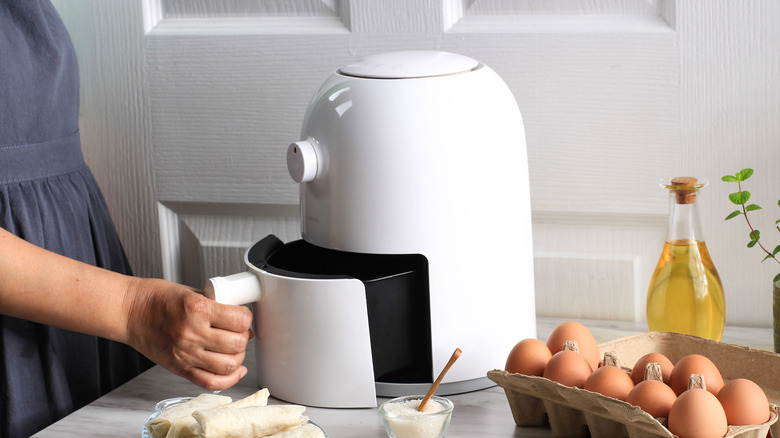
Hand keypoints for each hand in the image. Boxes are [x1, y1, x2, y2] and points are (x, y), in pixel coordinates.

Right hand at [123, 278, 253, 390]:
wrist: (129, 312)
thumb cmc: (155, 299)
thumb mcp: (191, 292)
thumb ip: (216, 304)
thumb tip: (239, 316)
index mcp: (197, 309)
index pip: (240, 320)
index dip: (246, 317)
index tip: (243, 316)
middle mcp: (192, 333)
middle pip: (237, 344)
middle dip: (244, 337)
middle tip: (240, 332)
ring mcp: (186, 354)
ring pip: (228, 365)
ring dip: (238, 357)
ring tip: (235, 349)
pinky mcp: (179, 368)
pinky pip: (210, 382)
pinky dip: (229, 380)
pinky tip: (235, 371)